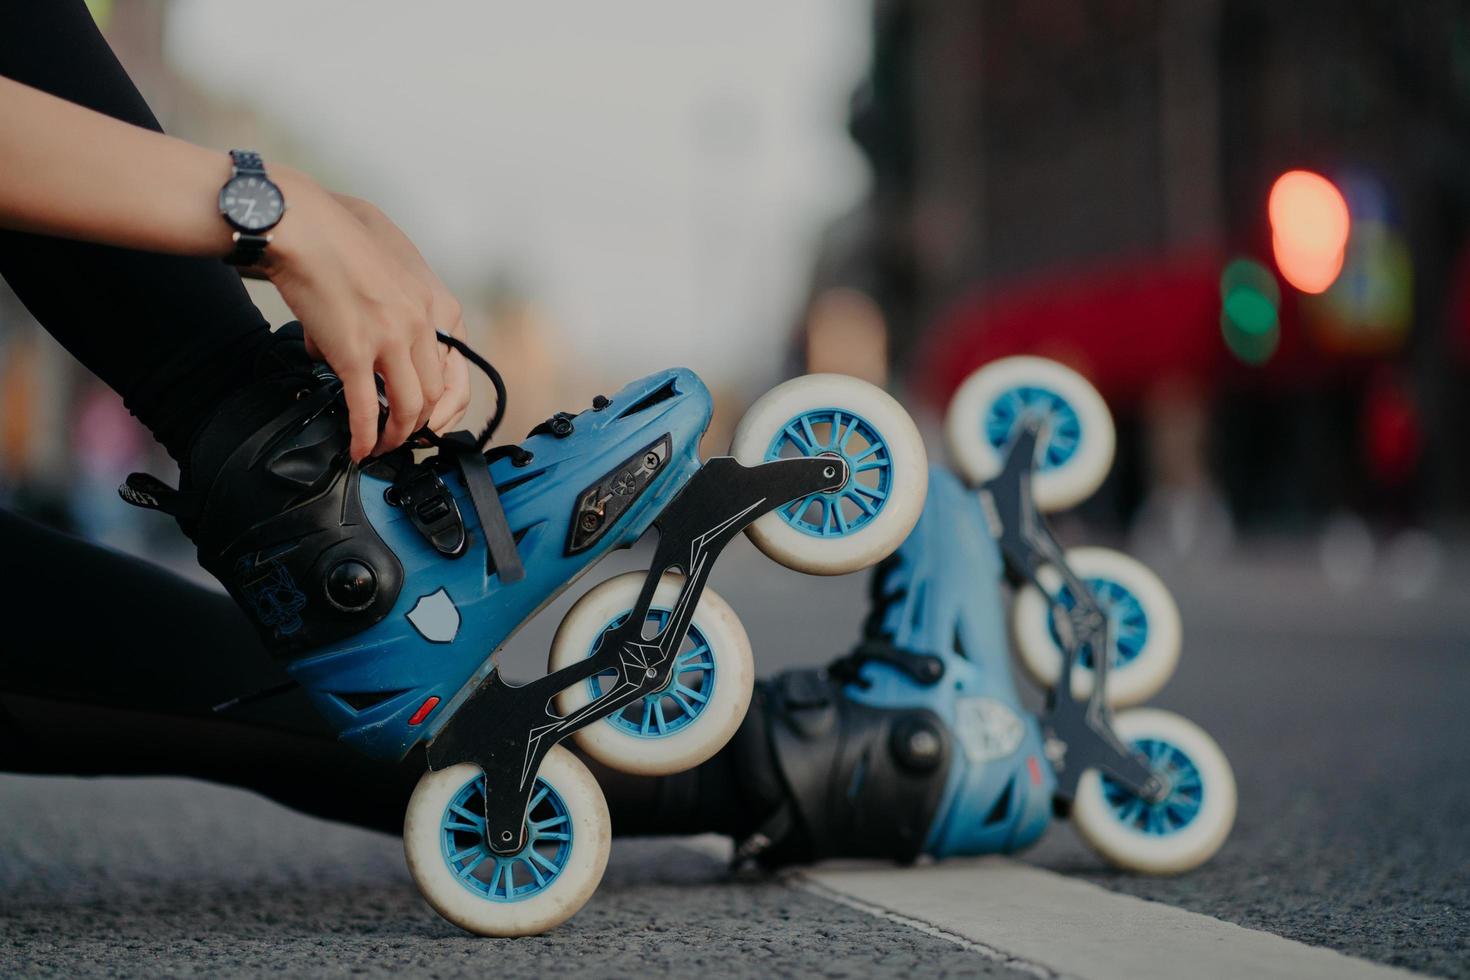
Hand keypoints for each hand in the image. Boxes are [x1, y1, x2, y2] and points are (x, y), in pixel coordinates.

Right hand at [332, 195, 470, 436]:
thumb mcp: (396, 267)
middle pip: (434, 394)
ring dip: (396, 436)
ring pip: (408, 408)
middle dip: (419, 424)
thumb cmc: (343, 238)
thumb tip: (378, 340)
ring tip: (381, 448)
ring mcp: (391, 339)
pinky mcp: (354, 352)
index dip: (447, 405)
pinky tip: (359, 449)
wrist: (305, 227)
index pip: (458, 370)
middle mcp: (423, 324)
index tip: (432, 420)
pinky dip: (366, 436)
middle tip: (402, 437)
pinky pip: (366, 408)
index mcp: (439, 304)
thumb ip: (400, 307)